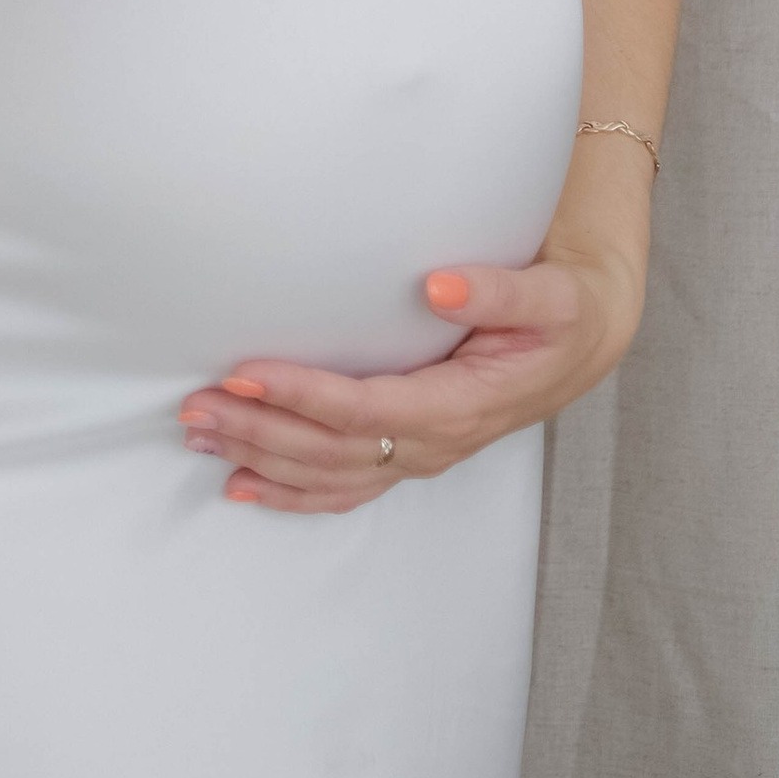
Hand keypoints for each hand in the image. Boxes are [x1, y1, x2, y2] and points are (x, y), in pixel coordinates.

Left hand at [176, 229, 645, 512]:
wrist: (582, 341)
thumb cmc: (563, 313)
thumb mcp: (552, 297)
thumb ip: (501, 292)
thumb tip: (439, 285)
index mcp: (461, 405)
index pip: (365, 410)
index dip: (303, 396)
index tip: (247, 375)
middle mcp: (433, 442)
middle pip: (331, 450)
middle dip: (260, 431)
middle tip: (196, 406)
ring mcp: (418, 455)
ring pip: (328, 474)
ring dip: (260, 458)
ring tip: (199, 433)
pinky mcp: (408, 453)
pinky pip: (343, 487)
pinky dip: (290, 492)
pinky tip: (243, 485)